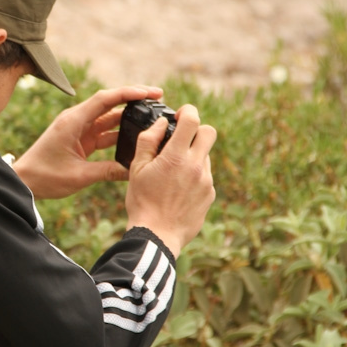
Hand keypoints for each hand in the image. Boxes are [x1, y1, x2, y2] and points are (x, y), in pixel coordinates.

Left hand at [13, 85, 163, 199]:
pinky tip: (136, 135)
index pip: (105, 99)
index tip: (148, 92)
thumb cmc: (45, 176)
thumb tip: (133, 170)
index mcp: (73, 121)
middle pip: (110, 103)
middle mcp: (77, 120)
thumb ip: (107, 171)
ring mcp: (79, 129)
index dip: (128, 93)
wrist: (25, 181)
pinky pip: (104, 131)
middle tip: (158, 96)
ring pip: (109, 117)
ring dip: (129, 116)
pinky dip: (119, 133)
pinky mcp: (81, 139)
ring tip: (153, 114)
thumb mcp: (79, 175)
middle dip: (134, 99)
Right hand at [125, 104, 216, 255]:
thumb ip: (148, 141)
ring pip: (206, 155)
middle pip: (209, 132)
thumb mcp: (136, 169)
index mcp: (176, 157)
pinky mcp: (210, 195)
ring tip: (173, 172)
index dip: (187, 111)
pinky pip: (205, 175)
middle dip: (196, 130)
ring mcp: (206, 181)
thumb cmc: (142, 202)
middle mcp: (196, 166)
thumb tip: (161, 123)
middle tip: (181, 139)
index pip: (192, 120)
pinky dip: (194, 175)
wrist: (157, 235)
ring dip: (193, 155)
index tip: (180, 116)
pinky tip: (178, 189)